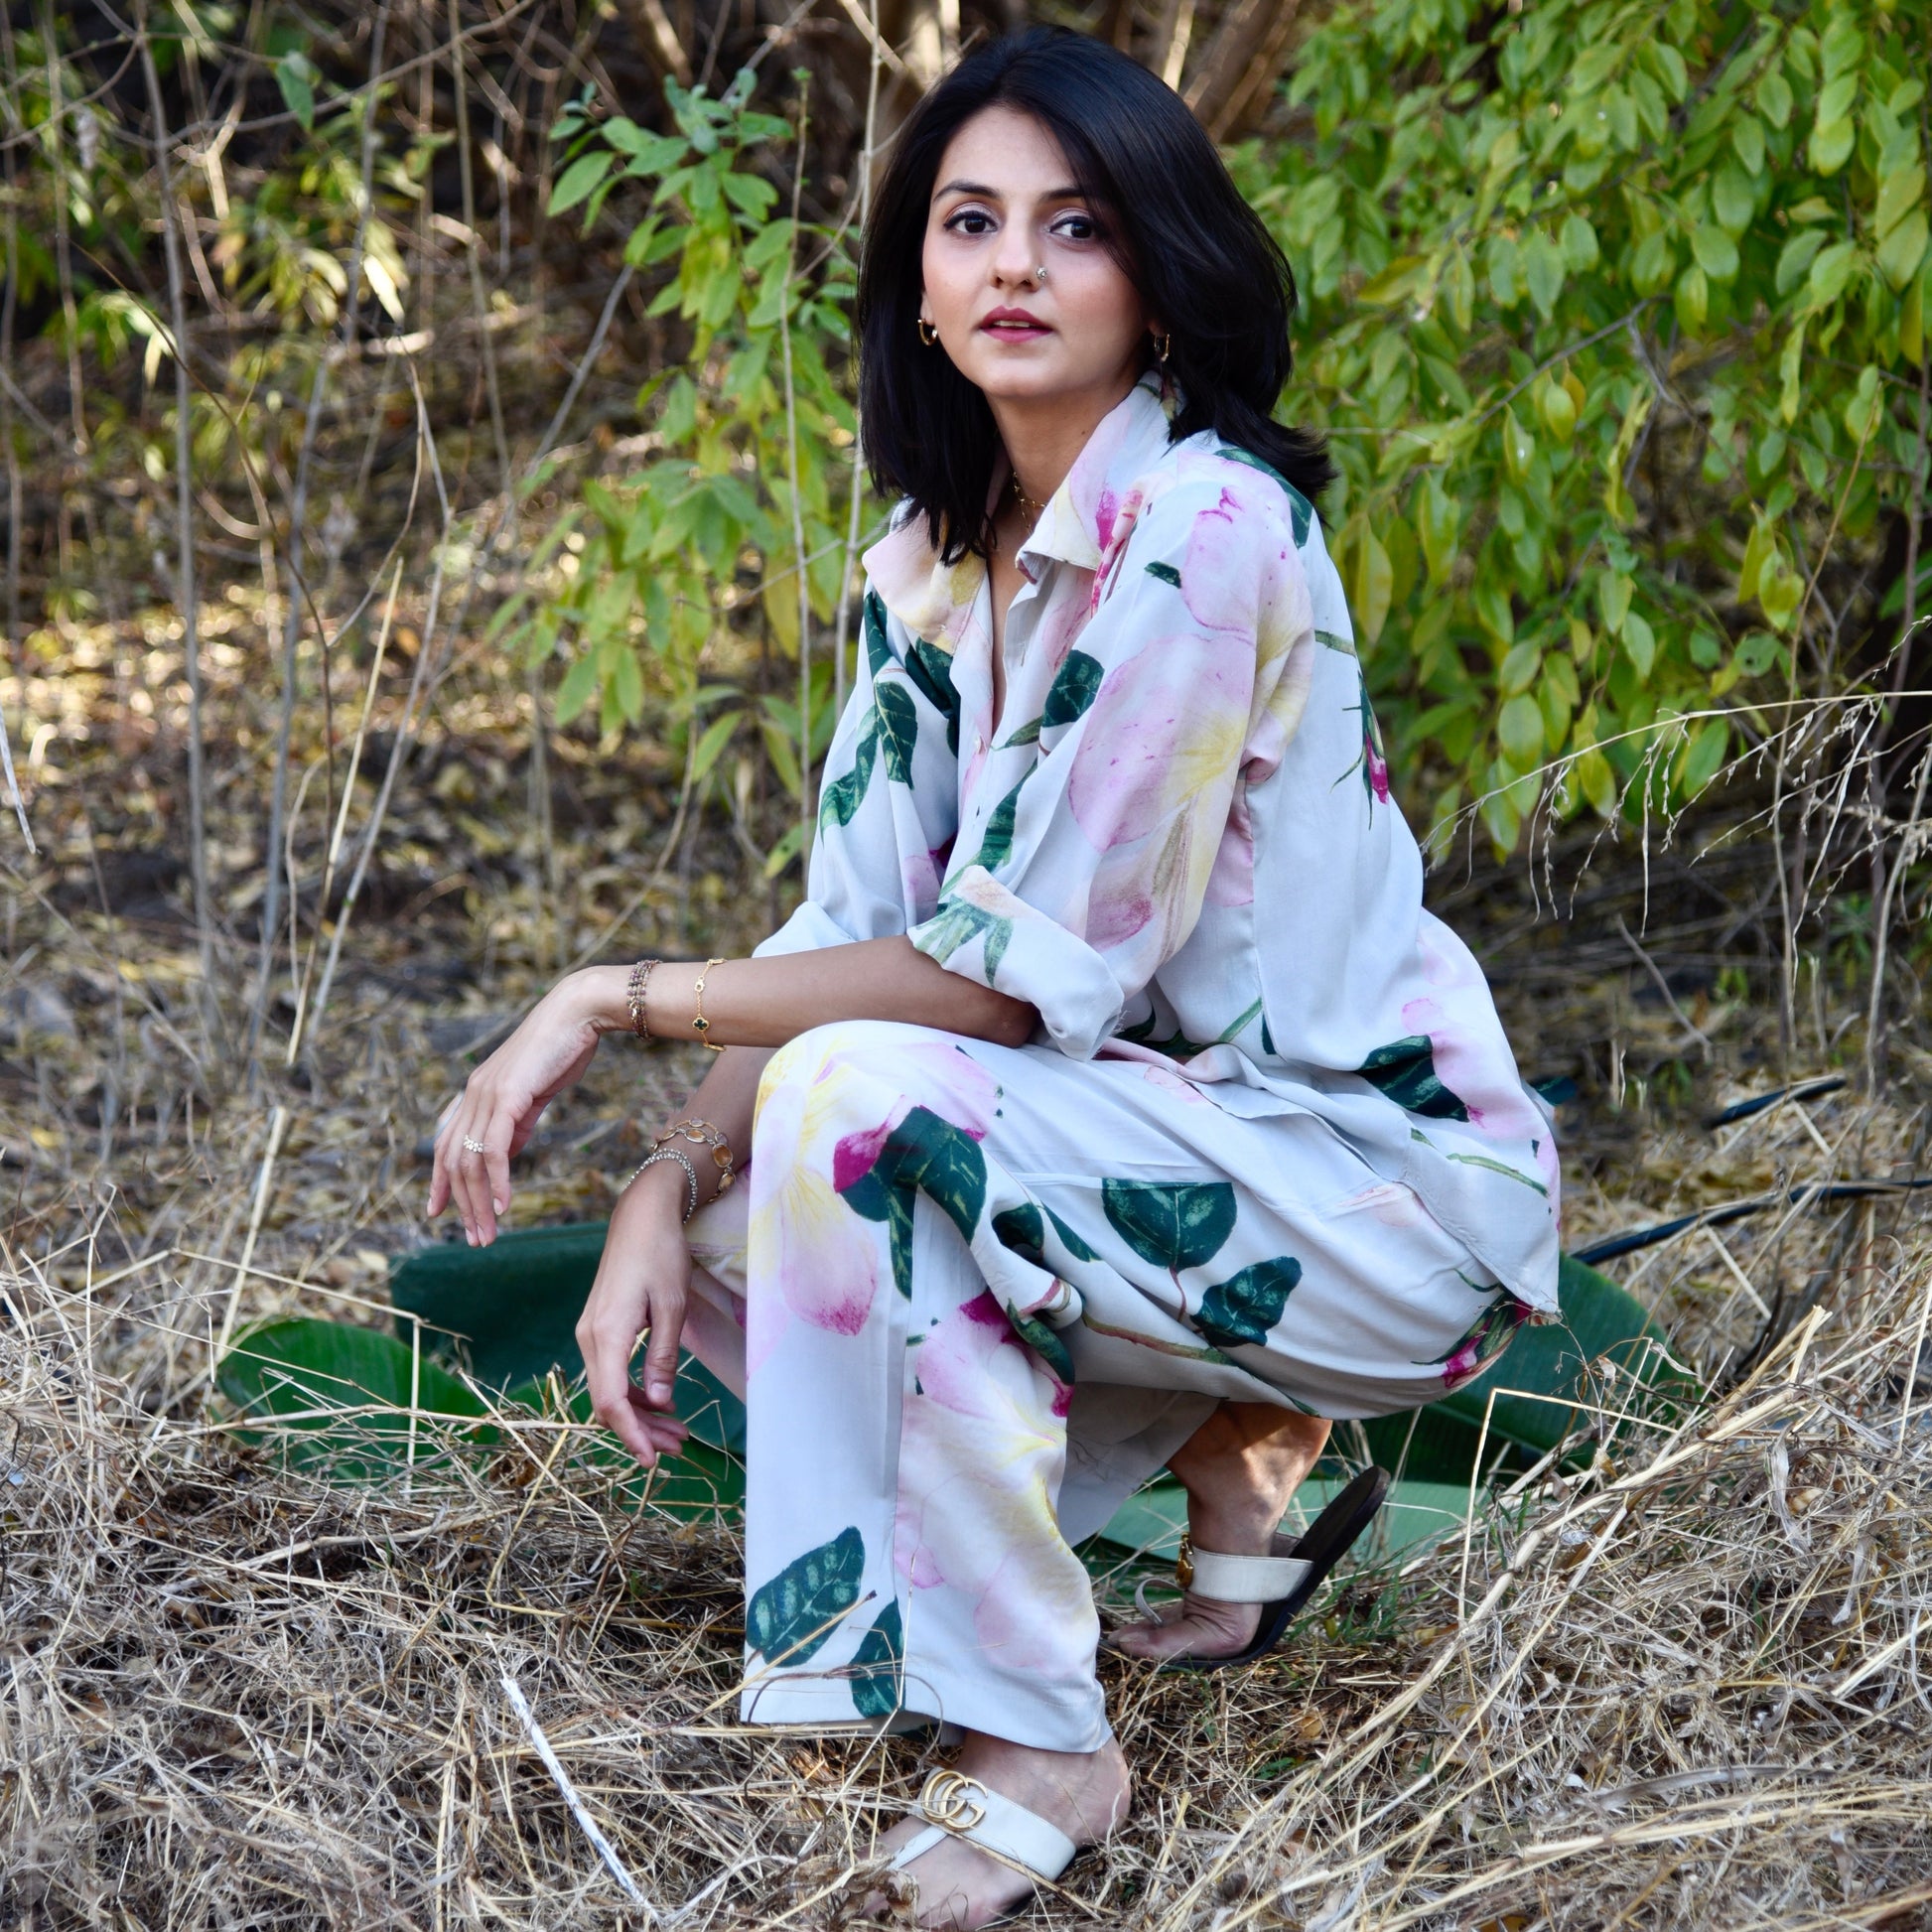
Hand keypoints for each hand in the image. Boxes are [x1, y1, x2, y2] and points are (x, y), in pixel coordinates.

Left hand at [427, 971, 609, 1244]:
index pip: (447, 1145)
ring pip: (471, 1162)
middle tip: (475, 1238)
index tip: (438, 1212)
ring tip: (488, 1233)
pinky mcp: (507, 1097)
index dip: (440, 1182)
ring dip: (478, 1204)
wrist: (577, 1015)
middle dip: (462, 1205)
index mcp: (476, 1093)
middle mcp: (473, 1095)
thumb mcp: (533, 1094)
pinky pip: (495, 1150)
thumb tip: (504, 1152)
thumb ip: (516, 1122)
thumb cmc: (562, 1050)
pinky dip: (496, 1182)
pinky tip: (503, 1205)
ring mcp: (487, 1095)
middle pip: (454, 1161)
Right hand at [575, 1165, 693, 1466]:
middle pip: (608, 1401)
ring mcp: (591, 1332)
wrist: (640, 1216)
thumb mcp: (672, 1305)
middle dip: (642, 1430)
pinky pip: (611, 1372)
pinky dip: (634, 1392)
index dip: (631, 1434)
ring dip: (640, 1414)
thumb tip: (659, 1404)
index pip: (609, 1401)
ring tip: (677, 1432)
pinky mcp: (599, 1328)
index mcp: (606, 1334)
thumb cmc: (660, 1254)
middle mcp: (590, 1337)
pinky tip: (662, 1402)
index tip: (652, 1459)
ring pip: (609, 1389)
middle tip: (679, 1448)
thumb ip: (663, 1357)